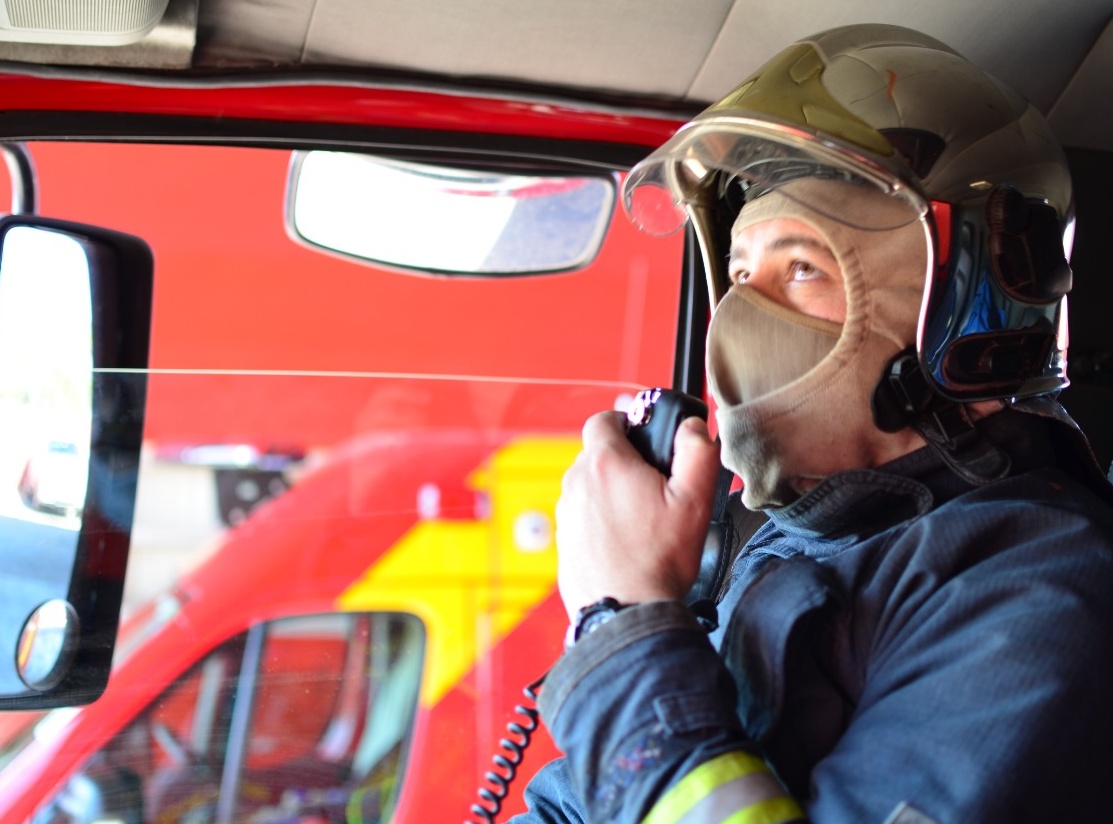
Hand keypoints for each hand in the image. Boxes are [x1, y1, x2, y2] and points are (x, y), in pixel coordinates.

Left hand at [555, 410, 720, 619]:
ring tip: (643, 519)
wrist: (626, 612)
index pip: (604, 419)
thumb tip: (693, 427)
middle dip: (624, 461)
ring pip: (590, 484)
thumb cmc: (659, 560)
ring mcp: (566, 512)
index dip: (626, 422)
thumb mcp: (695, 501)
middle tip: (654, 485)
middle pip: (598, 453)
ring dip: (612, 491)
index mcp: (606, 464)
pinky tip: (626, 540)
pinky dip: (601, 518)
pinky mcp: (564, 538)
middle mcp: (577, 483)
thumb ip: (698, 452)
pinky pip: (583, 514)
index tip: (645, 439)